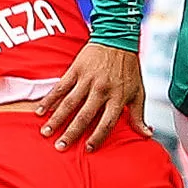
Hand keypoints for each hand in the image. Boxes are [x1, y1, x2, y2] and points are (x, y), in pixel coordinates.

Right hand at [36, 42, 150, 151]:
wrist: (118, 39)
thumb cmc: (129, 68)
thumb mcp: (138, 92)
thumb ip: (139, 115)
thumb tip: (147, 134)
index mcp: (118, 97)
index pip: (107, 122)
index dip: (98, 136)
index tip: (88, 149)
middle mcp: (102, 90)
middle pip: (84, 116)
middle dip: (71, 133)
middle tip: (60, 147)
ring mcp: (87, 79)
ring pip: (69, 103)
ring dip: (56, 119)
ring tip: (46, 133)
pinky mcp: (76, 70)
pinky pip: (60, 87)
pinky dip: (49, 99)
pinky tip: (40, 111)